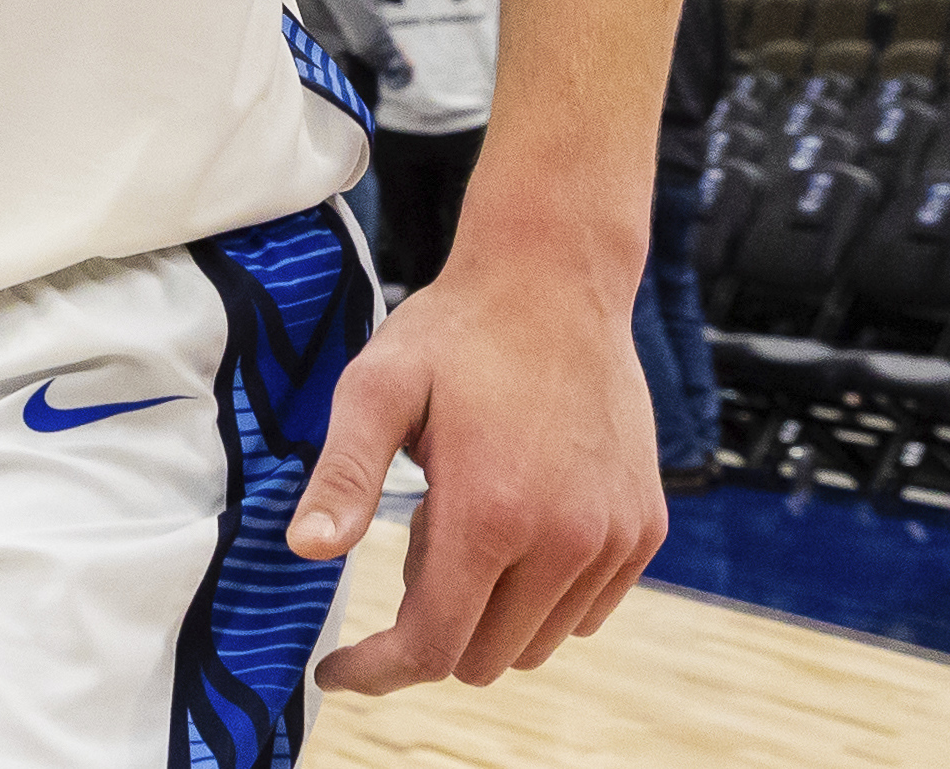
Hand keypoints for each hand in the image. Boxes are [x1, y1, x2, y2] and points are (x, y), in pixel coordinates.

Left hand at [287, 247, 666, 691]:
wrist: (557, 280)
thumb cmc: (457, 332)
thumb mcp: (376, 389)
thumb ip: (343, 476)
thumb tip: (306, 550)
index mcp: (491, 514)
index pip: (433, 644)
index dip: (379, 669)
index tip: (338, 667)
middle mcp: (565, 541)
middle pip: (484, 656)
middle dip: (433, 623)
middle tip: (414, 533)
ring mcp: (613, 539)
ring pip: (537, 642)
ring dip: (489, 610)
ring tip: (466, 517)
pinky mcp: (644, 529)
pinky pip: (587, 611)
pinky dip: (542, 597)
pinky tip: (516, 522)